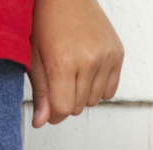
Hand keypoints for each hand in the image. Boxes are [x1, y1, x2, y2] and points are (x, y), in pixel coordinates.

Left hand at [29, 0, 122, 127]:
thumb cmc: (47, 24)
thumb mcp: (35, 59)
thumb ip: (41, 93)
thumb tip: (42, 122)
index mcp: (63, 63)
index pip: (63, 110)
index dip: (53, 113)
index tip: (49, 105)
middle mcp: (89, 61)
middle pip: (78, 107)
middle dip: (66, 101)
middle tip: (59, 83)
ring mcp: (106, 57)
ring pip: (94, 101)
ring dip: (82, 95)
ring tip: (72, 76)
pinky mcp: (118, 53)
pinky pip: (110, 90)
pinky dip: (99, 88)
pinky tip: (88, 74)